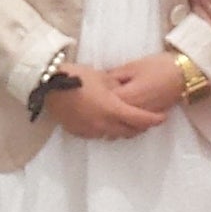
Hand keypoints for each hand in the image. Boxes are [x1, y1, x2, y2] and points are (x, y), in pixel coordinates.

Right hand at [46, 65, 168, 141]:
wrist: (48, 86)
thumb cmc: (76, 76)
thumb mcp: (102, 77)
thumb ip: (116, 87)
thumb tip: (123, 91)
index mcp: (112, 109)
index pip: (139, 119)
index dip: (153, 120)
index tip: (162, 117)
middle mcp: (103, 124)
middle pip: (129, 131)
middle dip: (140, 127)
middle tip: (146, 119)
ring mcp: (90, 130)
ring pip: (113, 135)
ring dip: (123, 129)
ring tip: (125, 120)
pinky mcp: (79, 132)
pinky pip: (98, 134)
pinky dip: (106, 129)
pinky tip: (103, 119)